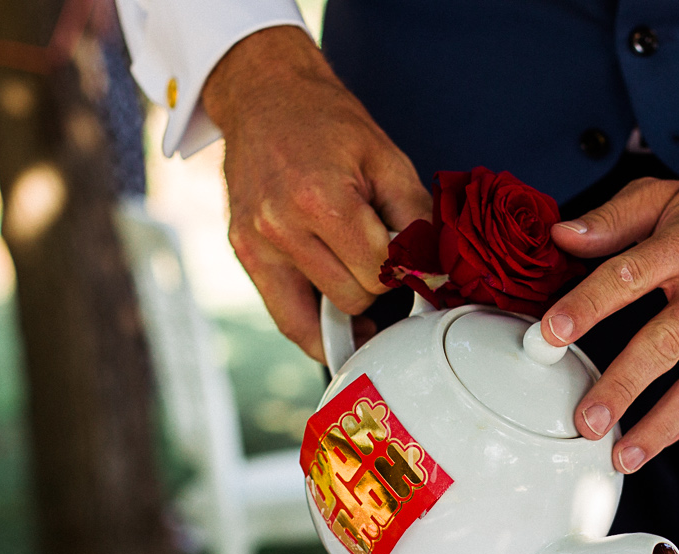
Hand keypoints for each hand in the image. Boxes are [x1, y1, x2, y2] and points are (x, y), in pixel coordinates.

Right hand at [203, 26, 430, 360]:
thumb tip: (432, 272)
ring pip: (324, 318)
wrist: (265, 97)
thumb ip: (415, 220)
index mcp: (321, 199)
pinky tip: (343, 329)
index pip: (381, 270)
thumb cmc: (327, 124)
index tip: (413, 260)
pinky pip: (288, 321)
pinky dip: (319, 332)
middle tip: (381, 255)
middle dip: (378, 283)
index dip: (406, 268)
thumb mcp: (387, 160)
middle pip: (354, 298)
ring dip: (351, 301)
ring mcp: (257, 246)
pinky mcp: (245, 256)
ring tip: (359, 273)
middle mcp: (281, 228)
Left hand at [544, 169, 678, 471]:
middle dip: (622, 385)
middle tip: (586, 419)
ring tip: (622, 455)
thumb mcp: (667, 197)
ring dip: (659, 425)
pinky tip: (654, 443)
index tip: (551, 334)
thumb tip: (561, 237)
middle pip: (666, 341)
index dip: (588, 305)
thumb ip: (611, 219)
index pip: (629, 275)